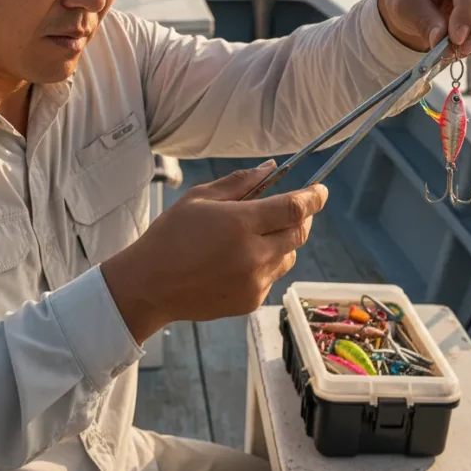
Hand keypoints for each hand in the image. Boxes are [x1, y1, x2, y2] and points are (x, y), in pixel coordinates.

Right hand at [101, 161, 327, 343]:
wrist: (149, 286)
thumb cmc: (170, 236)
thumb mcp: (199, 198)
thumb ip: (240, 183)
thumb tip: (272, 169)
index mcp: (240, 224)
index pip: (294, 207)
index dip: (314, 197)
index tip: (321, 190)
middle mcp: (254, 255)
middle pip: (299, 233)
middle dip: (302, 218)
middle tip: (293, 209)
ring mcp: (255, 281)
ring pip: (289, 256)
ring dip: (284, 242)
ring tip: (257, 236)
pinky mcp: (251, 301)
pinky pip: (272, 277)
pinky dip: (267, 264)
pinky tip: (239, 261)